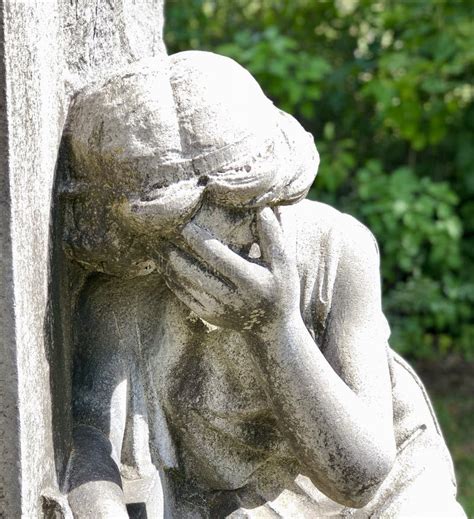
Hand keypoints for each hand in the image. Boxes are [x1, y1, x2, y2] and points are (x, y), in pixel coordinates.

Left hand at [158, 207, 300, 333]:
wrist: (271, 330)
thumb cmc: (281, 290)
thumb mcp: (286, 265)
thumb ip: (275, 237)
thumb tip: (264, 207)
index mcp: (250, 283)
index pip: (220, 259)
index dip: (201, 241)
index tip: (185, 224)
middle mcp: (231, 299)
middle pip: (194, 272)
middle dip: (173, 251)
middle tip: (158, 230)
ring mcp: (215, 310)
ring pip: (183, 284)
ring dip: (167, 263)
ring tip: (154, 242)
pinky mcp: (205, 315)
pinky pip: (182, 294)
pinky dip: (170, 277)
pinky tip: (162, 261)